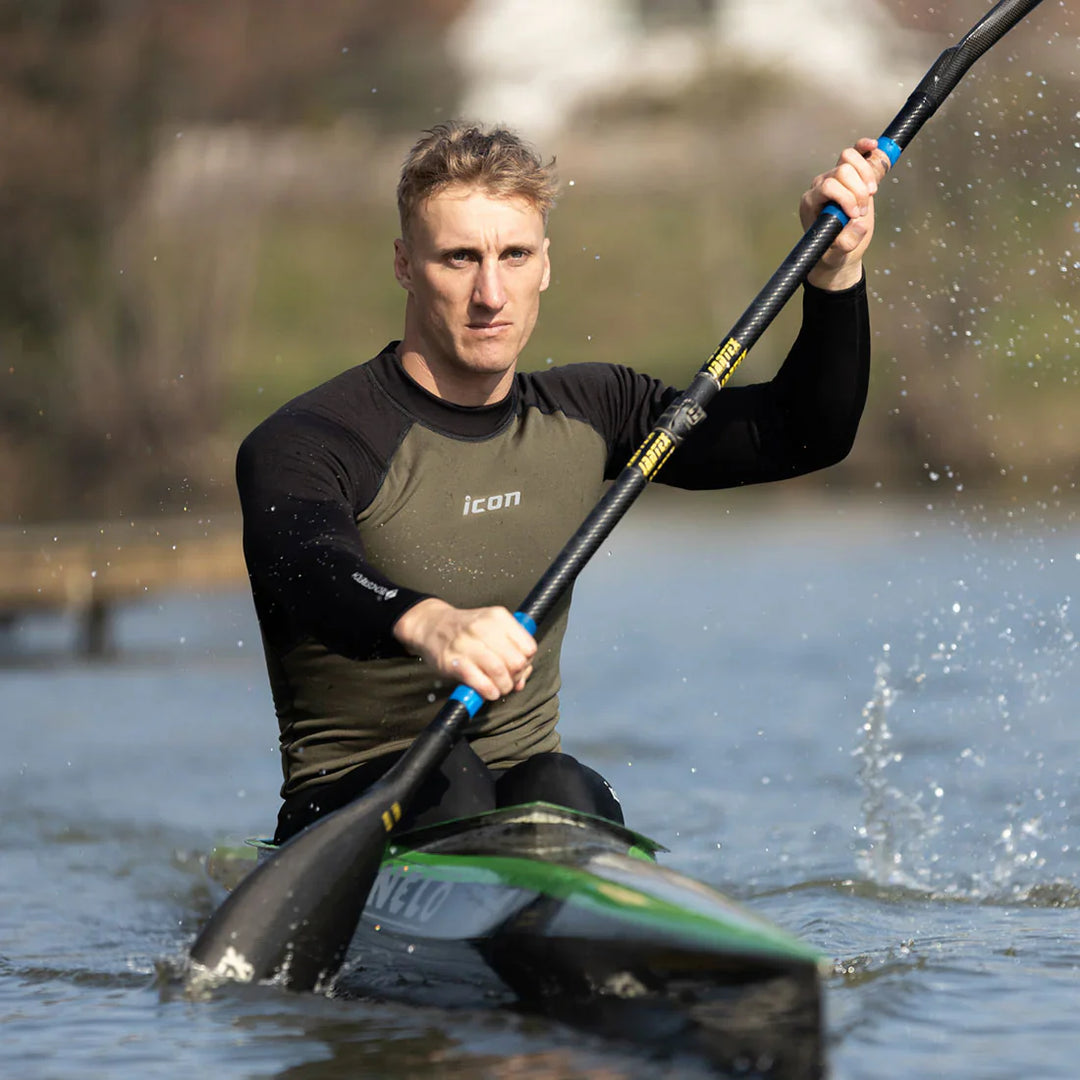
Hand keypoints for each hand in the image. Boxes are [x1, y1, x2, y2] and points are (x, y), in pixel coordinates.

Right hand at [393, 598, 536, 700]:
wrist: (431, 625)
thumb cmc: (464, 630)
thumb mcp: (491, 629)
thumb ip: (510, 651)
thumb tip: (521, 681)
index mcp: (498, 617)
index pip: (528, 647)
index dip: (527, 663)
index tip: (518, 668)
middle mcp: (484, 627)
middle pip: (517, 661)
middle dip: (516, 677)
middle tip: (508, 681)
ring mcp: (467, 643)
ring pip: (500, 672)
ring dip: (503, 687)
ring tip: (499, 689)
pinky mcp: (453, 661)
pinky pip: (480, 682)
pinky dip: (489, 691)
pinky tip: (488, 692)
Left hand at [799, 137, 891, 290]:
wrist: (838, 249)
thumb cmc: (833, 251)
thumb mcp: (838, 254)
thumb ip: (846, 242)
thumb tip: (859, 224)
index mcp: (811, 202)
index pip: (828, 186)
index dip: (846, 196)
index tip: (856, 215)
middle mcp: (819, 186)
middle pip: (841, 171)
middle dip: (858, 190)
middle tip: (863, 211)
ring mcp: (833, 177)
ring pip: (849, 159)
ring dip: (865, 175)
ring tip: (871, 194)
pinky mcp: (848, 175)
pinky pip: (854, 154)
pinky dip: (864, 148)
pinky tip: (873, 146)